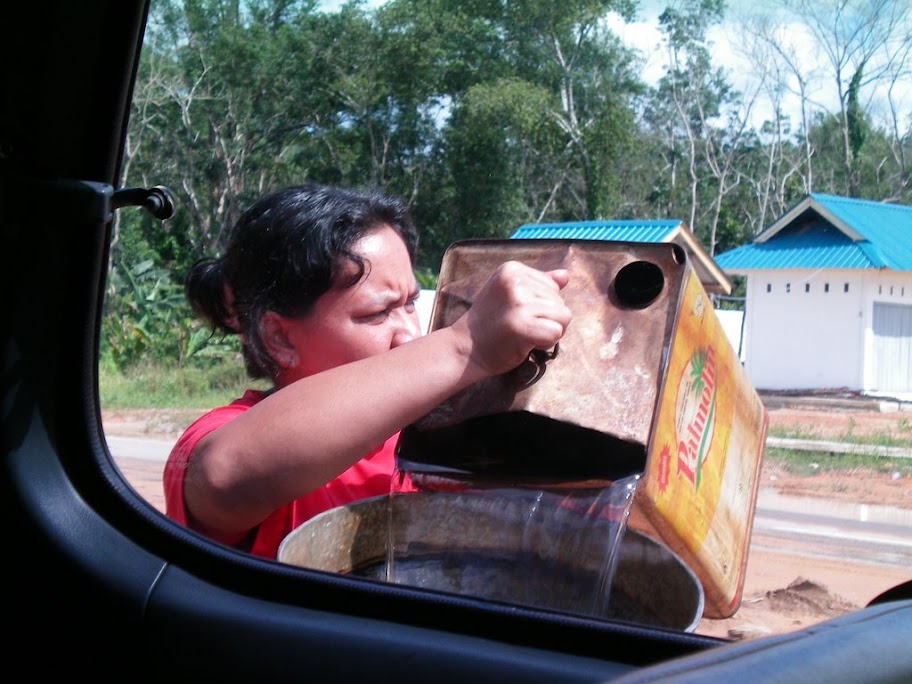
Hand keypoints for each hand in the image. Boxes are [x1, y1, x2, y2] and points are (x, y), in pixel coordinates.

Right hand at [459, 260, 570, 376]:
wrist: (465, 348)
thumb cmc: (490, 323)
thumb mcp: (510, 294)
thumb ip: (538, 284)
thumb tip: (565, 275)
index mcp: (512, 269)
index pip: (553, 286)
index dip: (543, 306)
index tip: (518, 314)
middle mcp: (515, 281)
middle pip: (560, 301)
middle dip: (547, 319)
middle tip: (521, 327)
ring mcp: (517, 302)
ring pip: (564, 317)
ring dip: (548, 331)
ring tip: (524, 334)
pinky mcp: (520, 324)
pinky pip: (556, 332)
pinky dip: (547, 342)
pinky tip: (527, 343)